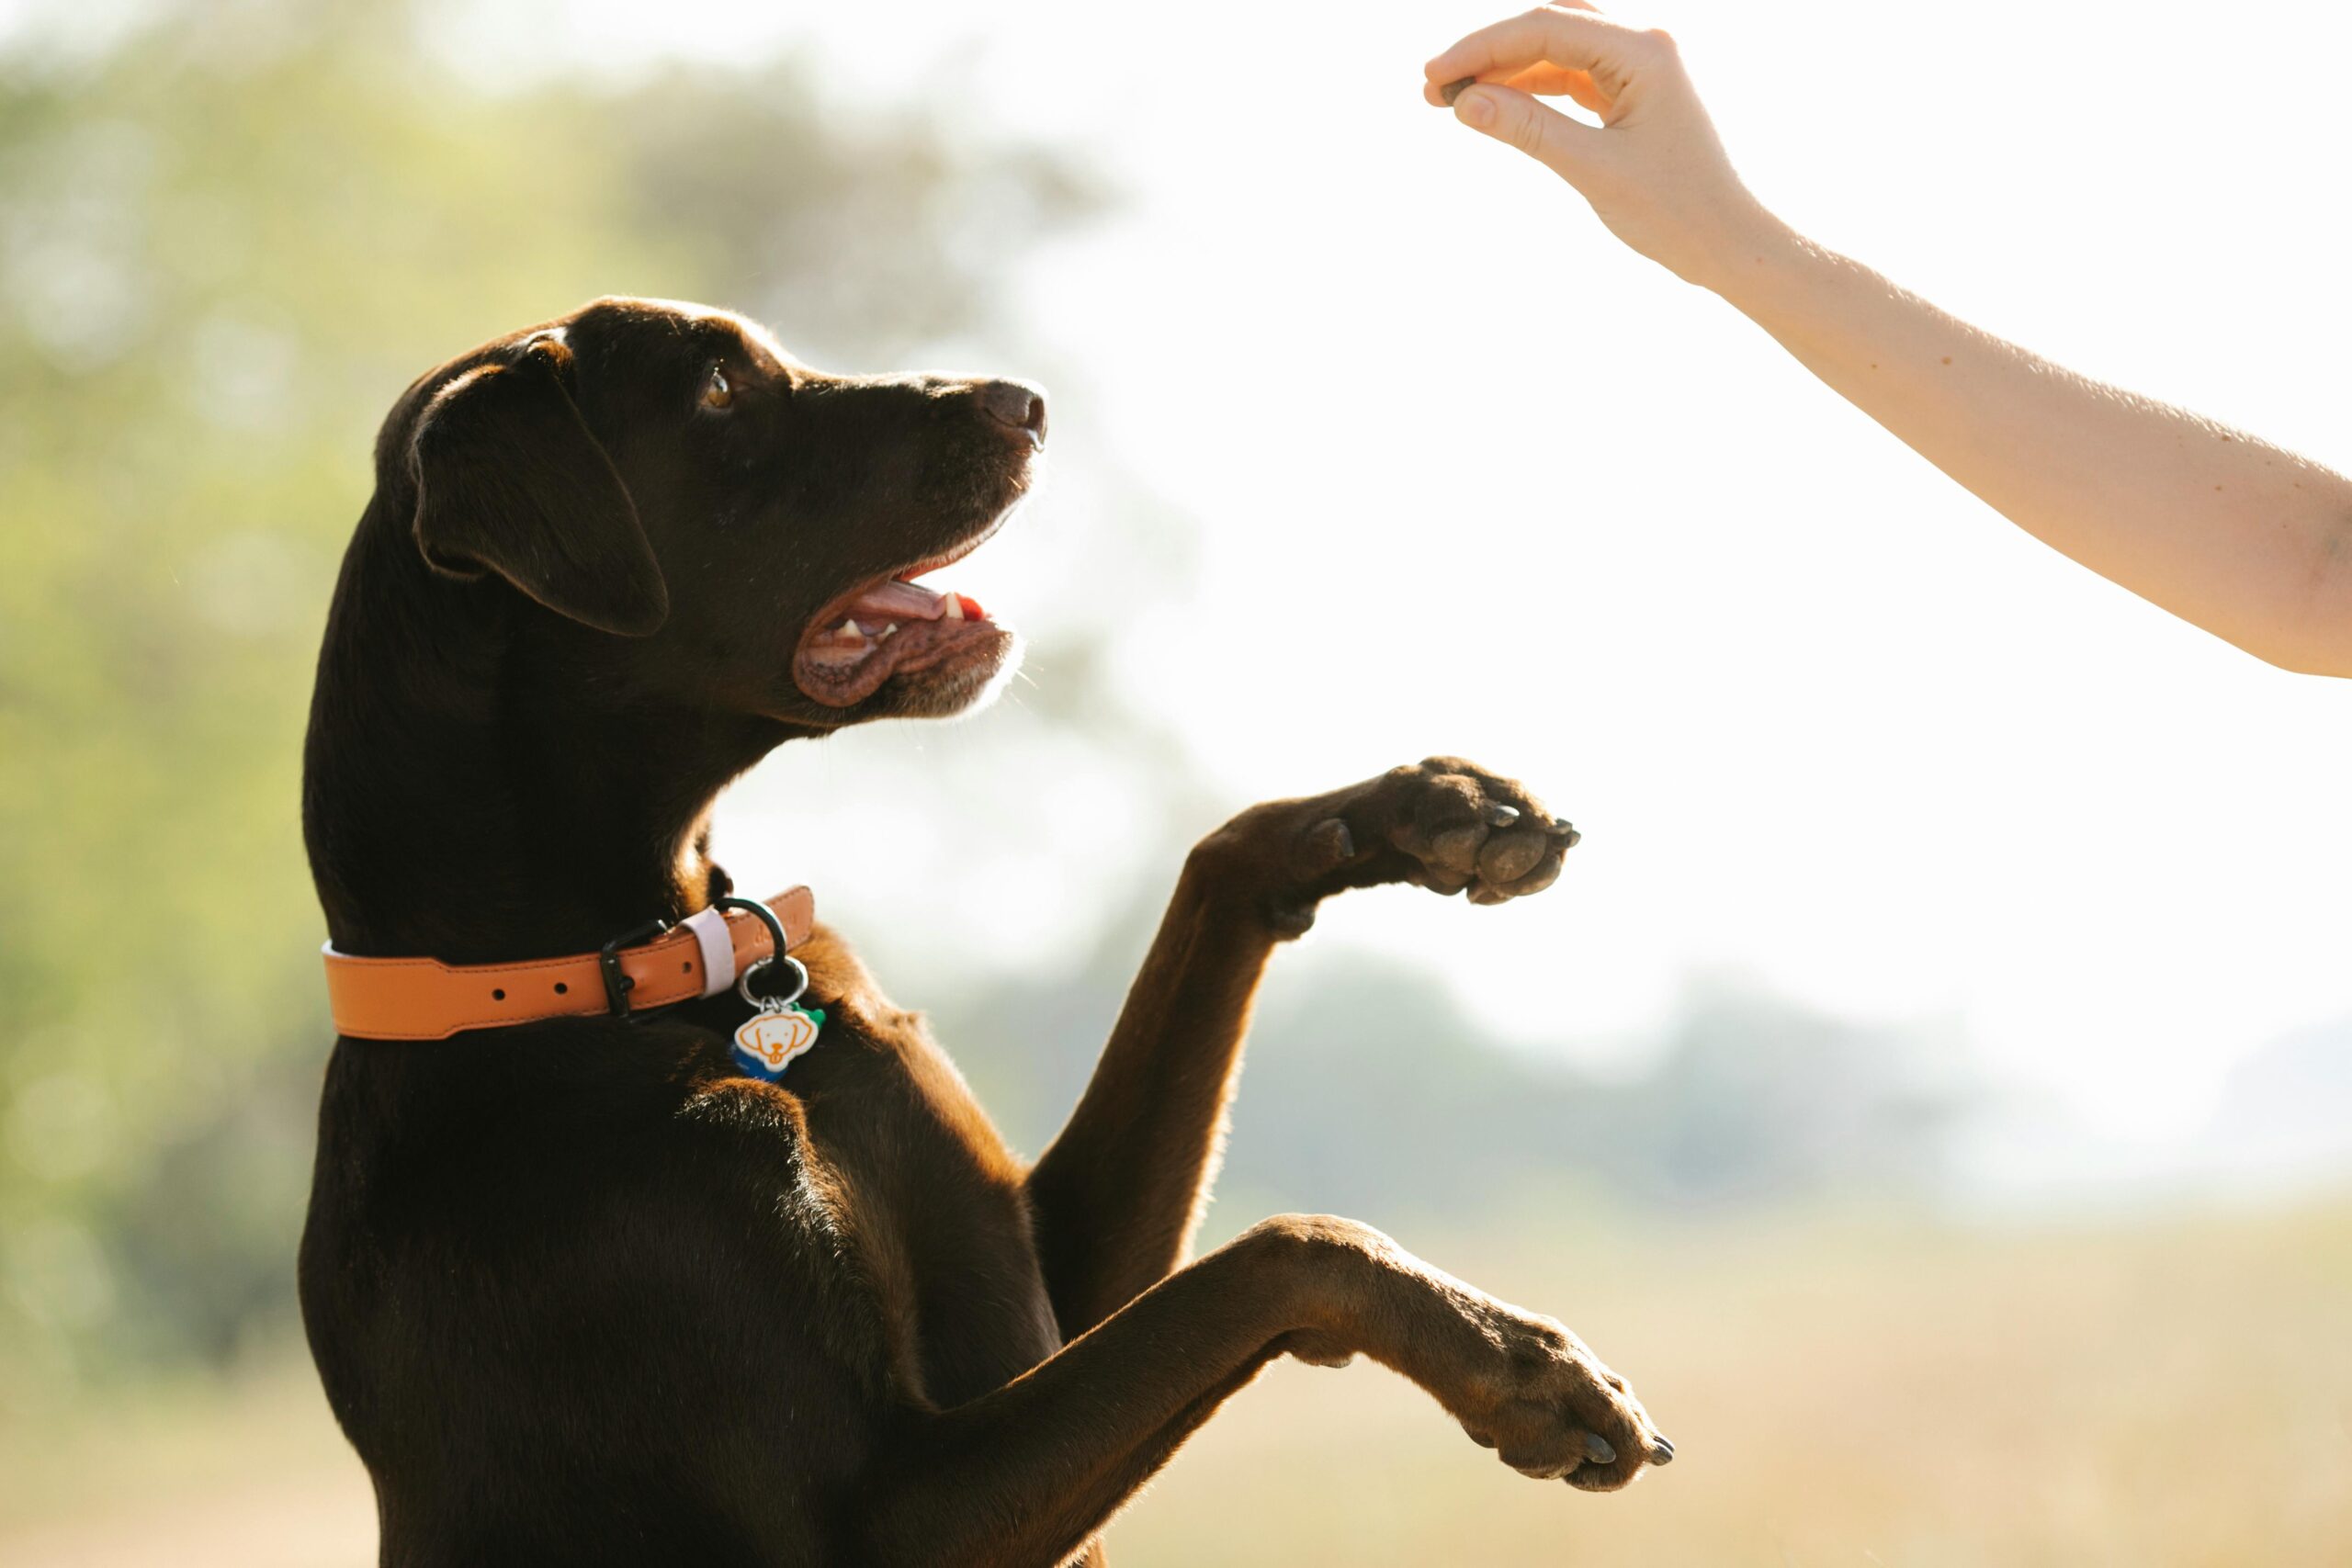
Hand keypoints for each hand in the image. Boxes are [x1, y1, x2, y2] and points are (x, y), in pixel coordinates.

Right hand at [1424, 4, 1782, 289]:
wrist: (1728, 243)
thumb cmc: (1676, 211)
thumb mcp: (1593, 170)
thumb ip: (1528, 130)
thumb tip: (1464, 103)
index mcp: (1644, 52)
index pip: (1545, 27)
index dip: (1481, 49)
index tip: (1434, 79)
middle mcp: (1644, 46)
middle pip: (1548, 25)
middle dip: (1489, 52)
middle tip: (1434, 87)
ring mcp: (1639, 68)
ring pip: (1555, 50)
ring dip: (1505, 71)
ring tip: (1454, 102)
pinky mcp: (1631, 93)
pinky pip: (1569, 77)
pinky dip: (1530, 90)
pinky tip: (1495, 108)